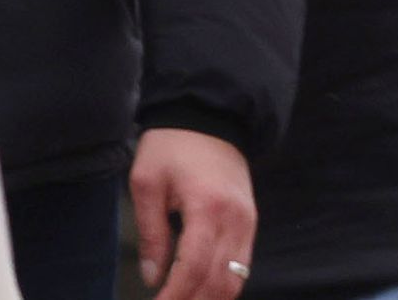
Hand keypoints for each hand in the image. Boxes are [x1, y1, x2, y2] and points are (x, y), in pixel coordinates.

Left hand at [129, 125, 255, 299]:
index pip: (193, 268)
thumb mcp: (147, 182)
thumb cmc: (172, 145)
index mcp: (207, 208)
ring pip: (236, 280)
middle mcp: (235, 220)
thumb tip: (153, 277)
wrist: (209, 115)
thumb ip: (151, 233)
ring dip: (211, 299)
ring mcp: (248, 223)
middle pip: (219, 282)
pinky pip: (243, 266)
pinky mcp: (250, 222)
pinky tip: (204, 292)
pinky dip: (225, 286)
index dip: (175, 295)